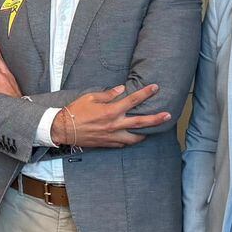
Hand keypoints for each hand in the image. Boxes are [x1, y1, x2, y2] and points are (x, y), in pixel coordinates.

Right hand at [51, 84, 170, 147]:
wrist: (63, 129)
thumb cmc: (75, 111)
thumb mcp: (90, 97)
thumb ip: (108, 94)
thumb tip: (122, 89)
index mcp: (110, 111)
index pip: (133, 100)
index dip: (145, 93)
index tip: (155, 88)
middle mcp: (114, 124)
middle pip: (141, 122)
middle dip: (156, 118)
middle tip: (168, 115)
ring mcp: (112, 136)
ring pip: (135, 138)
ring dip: (145, 134)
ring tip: (152, 130)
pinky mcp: (107, 144)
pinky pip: (123, 143)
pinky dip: (130, 140)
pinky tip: (134, 137)